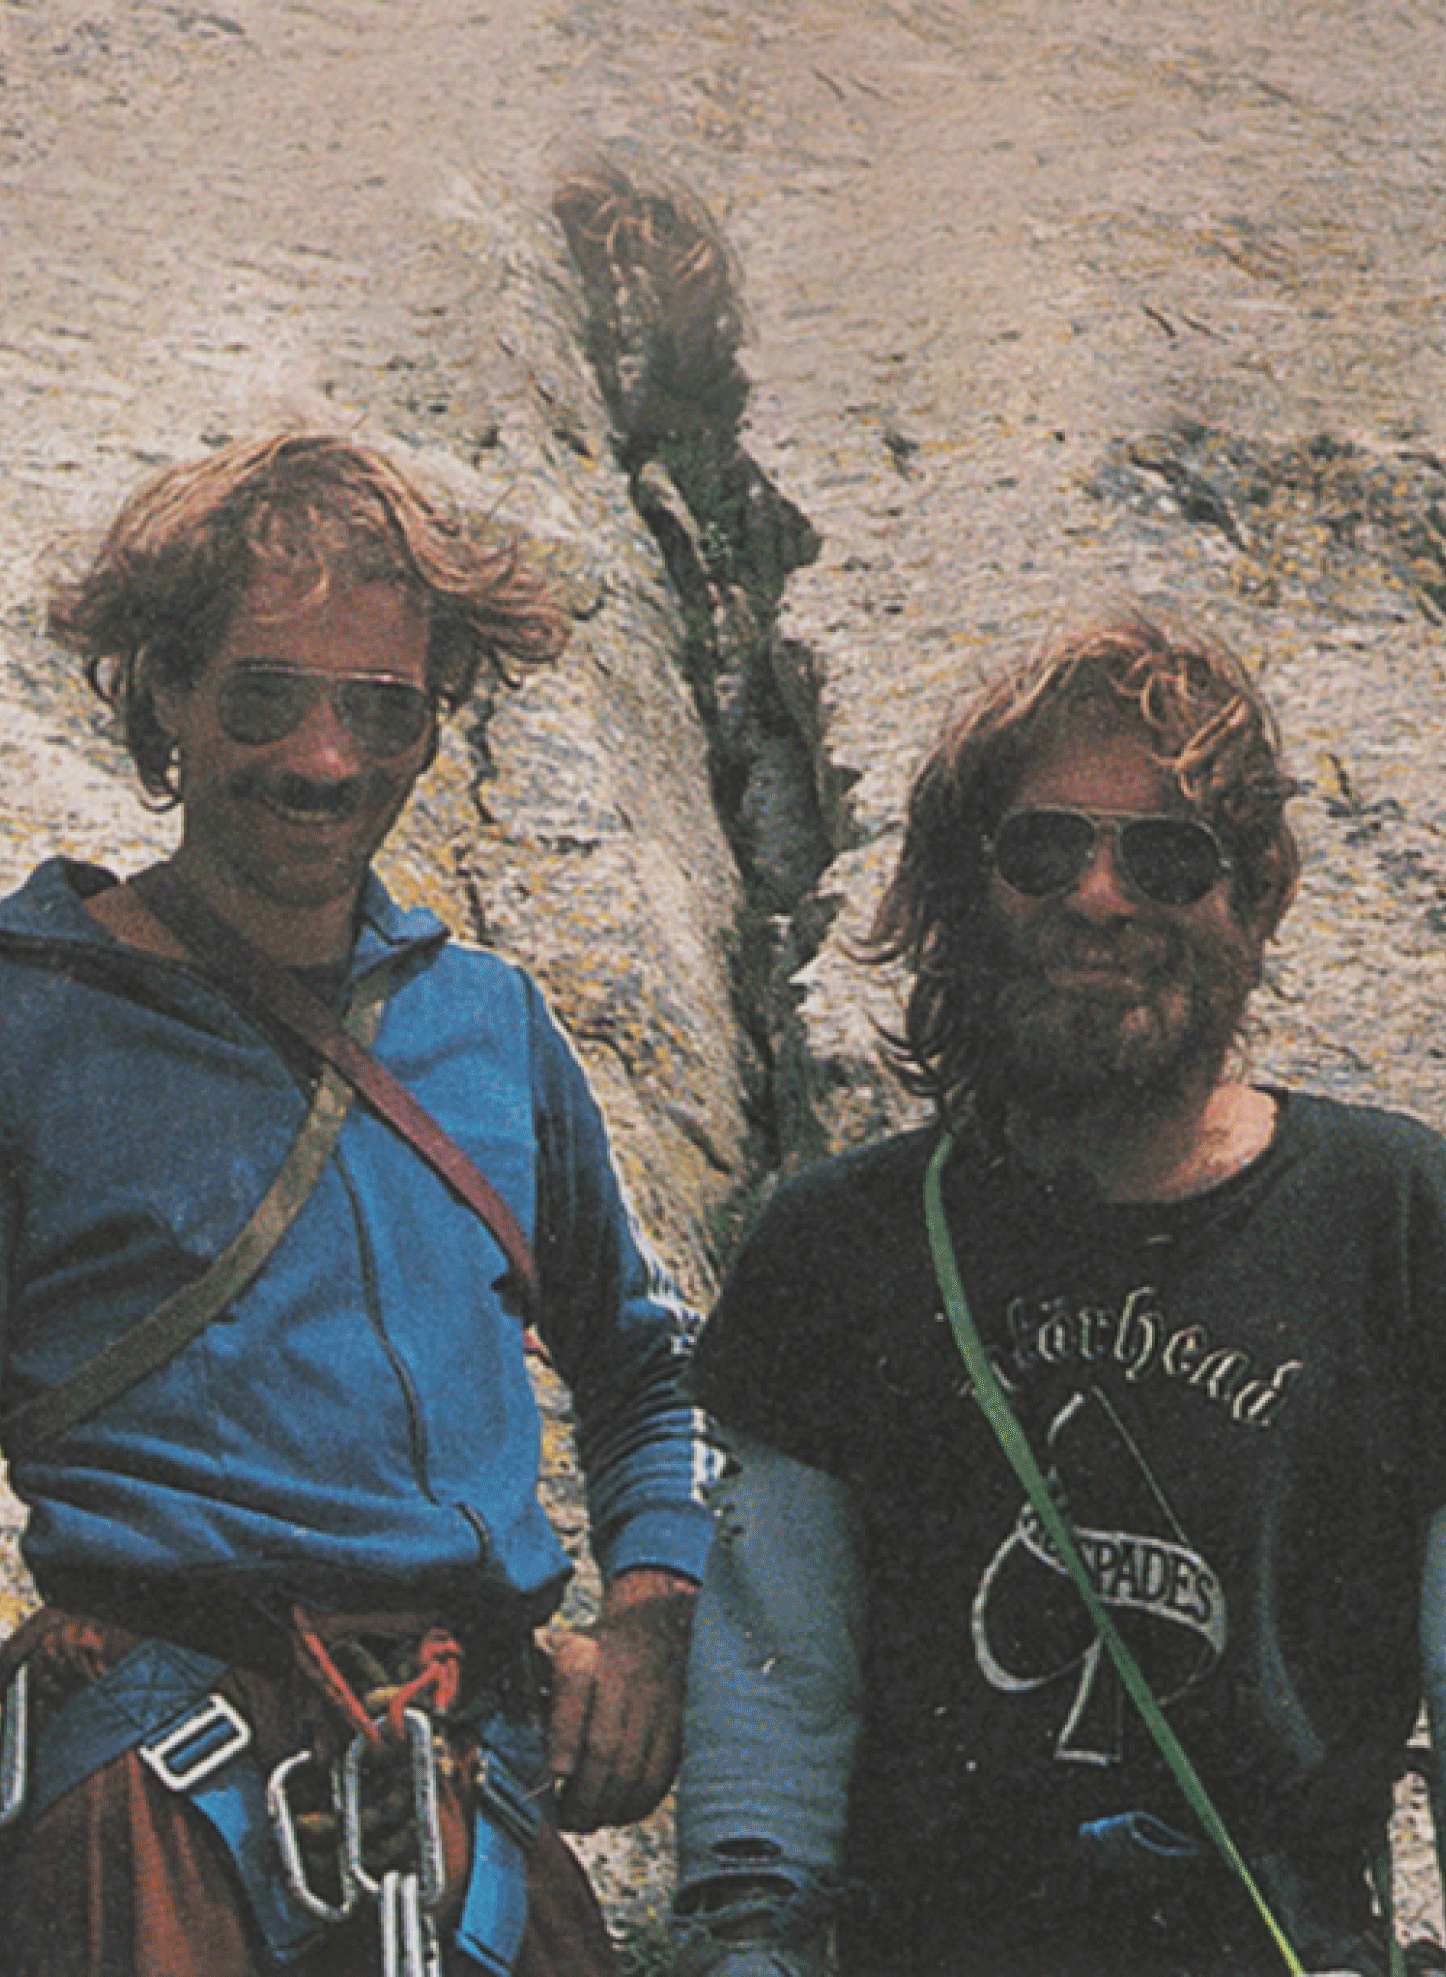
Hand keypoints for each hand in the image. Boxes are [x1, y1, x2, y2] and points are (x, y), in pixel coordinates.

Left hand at [541, 1567, 696, 1830]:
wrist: (651, 1633)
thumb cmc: (588, 1654)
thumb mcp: (550, 1653)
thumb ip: (523, 1687)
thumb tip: (510, 1729)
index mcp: (584, 1655)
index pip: (575, 1689)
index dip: (565, 1735)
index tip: (556, 1772)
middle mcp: (624, 1677)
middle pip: (605, 1747)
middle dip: (582, 1794)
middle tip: (564, 1818)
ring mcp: (655, 1704)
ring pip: (633, 1771)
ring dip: (606, 1808)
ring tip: (585, 1819)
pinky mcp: (676, 1727)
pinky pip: (658, 1778)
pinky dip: (635, 1805)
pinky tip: (614, 1811)